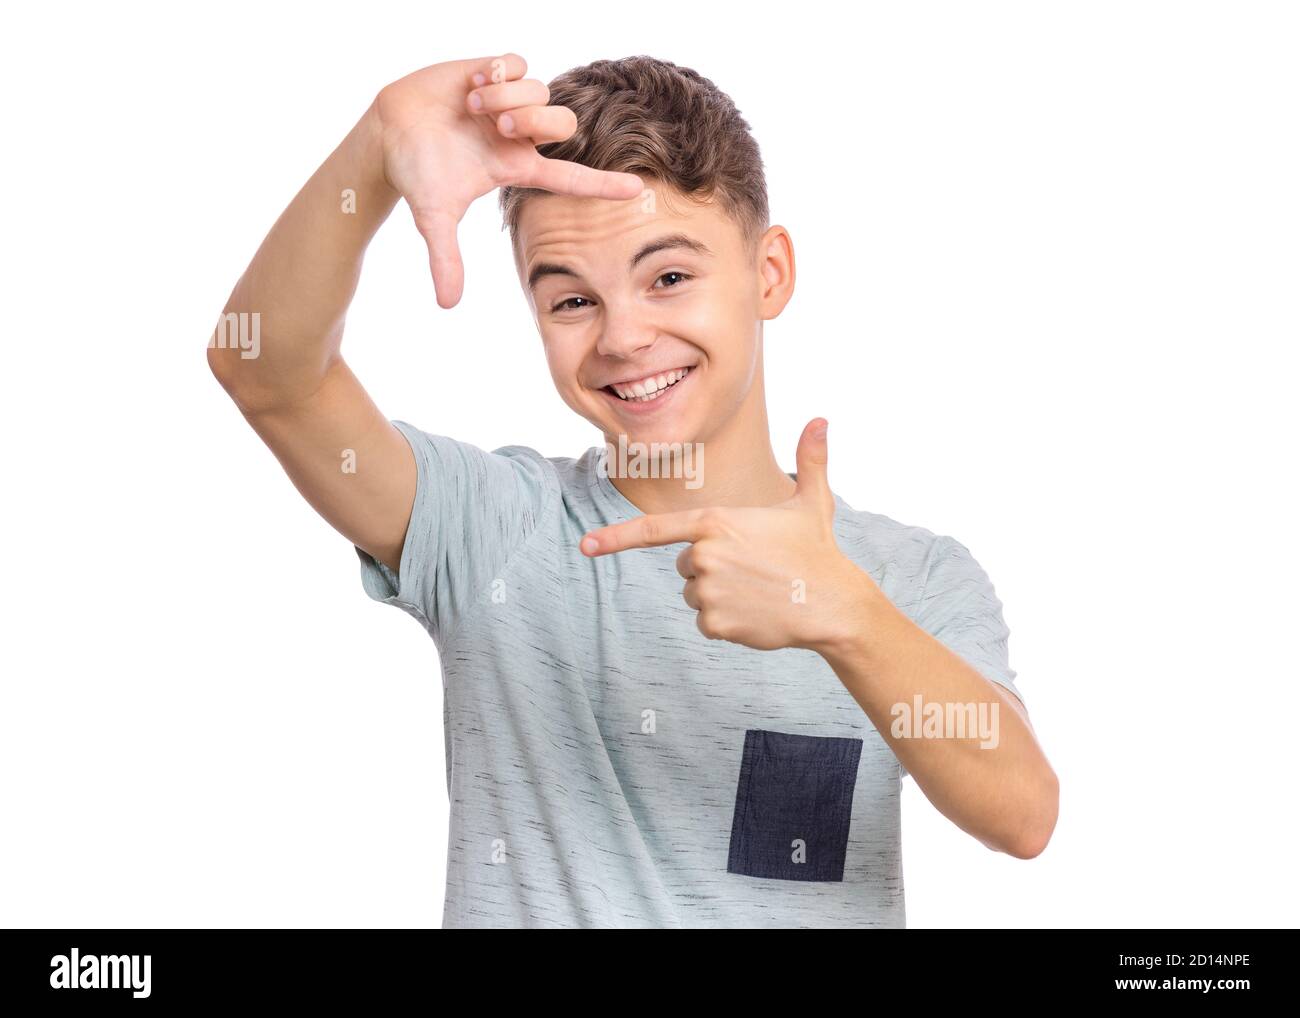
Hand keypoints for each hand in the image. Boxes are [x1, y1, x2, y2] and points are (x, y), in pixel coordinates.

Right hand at [372, 53, 643, 307]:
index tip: (638, 189)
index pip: (572, 178)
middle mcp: (522, 135)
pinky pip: (517, 63)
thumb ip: (445, 259)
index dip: (605, 183)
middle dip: (535, 122)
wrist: (390, 130)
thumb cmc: (417, 173)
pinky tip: (471, 85)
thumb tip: (447, 305)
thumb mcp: (433, 217)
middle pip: (565, 124)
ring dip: (504, 98)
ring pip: (540, 89)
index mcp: (518, 168)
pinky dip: (495, 73)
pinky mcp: (495, 71)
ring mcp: (511, 103)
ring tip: (472, 106)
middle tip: (499, 129)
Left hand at [580, 420, 876, 651]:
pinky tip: (755, 613)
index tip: (585, 547)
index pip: (654, 529)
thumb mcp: (813, 500)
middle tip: (752, 568)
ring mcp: (707, 591)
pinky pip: (704, 621)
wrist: (832, 604)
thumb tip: (822, 419)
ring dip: (718, 595)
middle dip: (711, 567)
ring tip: (756, 590)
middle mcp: (703, 555)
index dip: (616, 538)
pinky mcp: (714, 623)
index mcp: (716, 521)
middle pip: (684, 564)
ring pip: (693, 594)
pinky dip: (726, 621)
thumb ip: (810, 458)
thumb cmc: (818, 550)